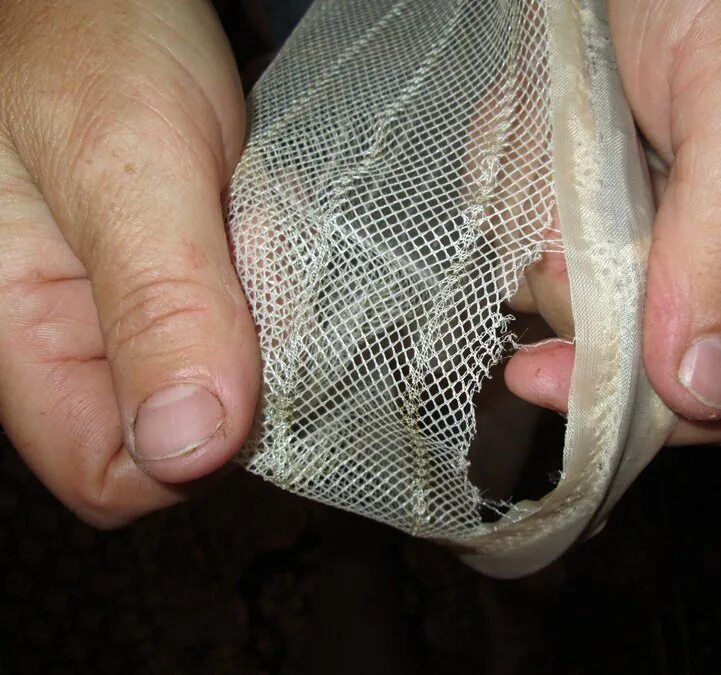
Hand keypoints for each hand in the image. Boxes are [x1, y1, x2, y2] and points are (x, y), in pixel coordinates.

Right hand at [0, 0, 258, 525]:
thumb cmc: (91, 35)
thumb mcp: (126, 163)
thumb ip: (156, 302)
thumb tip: (188, 448)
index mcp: (20, 326)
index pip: (104, 474)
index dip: (188, 454)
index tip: (256, 375)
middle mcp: (69, 334)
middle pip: (170, 435)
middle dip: (242, 380)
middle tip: (266, 281)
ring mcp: (123, 309)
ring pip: (214, 383)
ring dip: (263, 333)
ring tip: (268, 244)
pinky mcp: (169, 279)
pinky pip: (235, 329)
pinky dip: (270, 298)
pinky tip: (272, 240)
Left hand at [506, 0, 720, 444]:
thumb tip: (704, 389)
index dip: (647, 410)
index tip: (548, 381)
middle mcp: (718, 241)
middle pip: (632, 345)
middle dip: (577, 295)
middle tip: (549, 222)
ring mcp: (644, 211)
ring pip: (567, 284)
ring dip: (538, 225)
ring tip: (553, 138)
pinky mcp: (585, 178)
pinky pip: (527, 220)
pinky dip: (512, 180)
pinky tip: (532, 119)